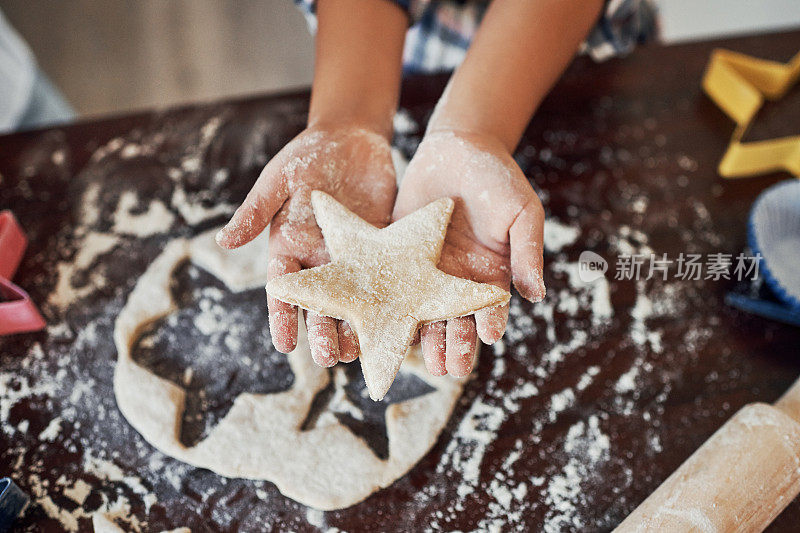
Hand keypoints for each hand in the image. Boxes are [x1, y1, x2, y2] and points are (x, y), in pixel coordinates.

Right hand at [216, 126, 395, 365]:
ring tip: (361, 353)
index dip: (282, 317)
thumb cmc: (305, 156)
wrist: (350, 137)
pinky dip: (388, 302)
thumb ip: (256, 211)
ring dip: (355, 326)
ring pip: (353, 300)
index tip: (284, 346)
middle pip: (320, 304)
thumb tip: (223, 241)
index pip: (283, 290)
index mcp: (290, 247)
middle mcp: (320, 260)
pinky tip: (397, 324)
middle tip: (328, 359)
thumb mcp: (277, 180)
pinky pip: (385, 280)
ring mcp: (352, 257)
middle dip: (322, 332)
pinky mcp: (382, 248)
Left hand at [393, 129, 544, 376]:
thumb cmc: (498, 178)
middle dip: (452, 345)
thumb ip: (527, 252)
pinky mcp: (397, 257)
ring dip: (420, 338)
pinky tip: (377, 326)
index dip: (487, 324)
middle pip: (453, 321)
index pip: (489, 309)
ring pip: (420, 313)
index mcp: (489, 276)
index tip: (486, 337)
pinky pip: (390, 286)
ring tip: (415, 358)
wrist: (459, 146)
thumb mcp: (522, 211)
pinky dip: (384, 308)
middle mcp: (457, 281)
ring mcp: (425, 271)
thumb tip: (536, 296)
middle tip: (446, 368)